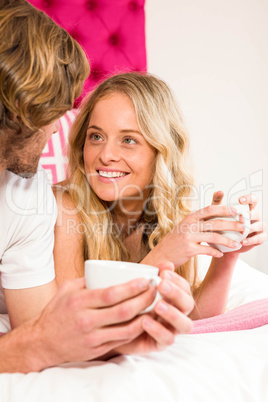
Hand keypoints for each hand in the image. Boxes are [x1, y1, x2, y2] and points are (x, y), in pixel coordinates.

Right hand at [32, 277, 158, 368]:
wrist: (42, 342)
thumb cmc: (57, 311)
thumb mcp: (67, 289)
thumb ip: (88, 280)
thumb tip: (110, 270)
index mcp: (80, 302)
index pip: (111, 294)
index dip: (132, 287)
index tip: (146, 280)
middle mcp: (87, 320)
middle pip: (123, 311)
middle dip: (144, 299)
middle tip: (156, 290)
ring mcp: (92, 337)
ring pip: (127, 329)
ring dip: (145, 317)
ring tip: (156, 306)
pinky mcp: (96, 350)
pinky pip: (122, 340)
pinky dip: (136, 331)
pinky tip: (145, 321)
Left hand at [112, 262, 193, 355]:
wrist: (112, 327)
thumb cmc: (129, 301)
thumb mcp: (139, 287)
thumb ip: (153, 275)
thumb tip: (168, 263)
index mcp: (174, 298)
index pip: (185, 287)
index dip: (177, 280)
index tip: (163, 273)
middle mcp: (177, 314)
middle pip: (188, 305)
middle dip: (176, 294)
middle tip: (161, 285)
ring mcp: (170, 329)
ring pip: (185, 325)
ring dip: (173, 314)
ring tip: (157, 305)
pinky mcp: (160, 344)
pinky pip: (167, 340)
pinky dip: (158, 330)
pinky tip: (145, 321)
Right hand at [143, 204, 244, 267]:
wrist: (161, 255)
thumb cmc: (175, 241)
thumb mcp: (184, 227)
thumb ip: (197, 222)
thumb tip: (215, 217)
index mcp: (189, 218)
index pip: (209, 209)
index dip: (224, 209)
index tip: (236, 210)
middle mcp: (189, 225)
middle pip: (215, 222)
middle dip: (231, 224)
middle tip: (243, 227)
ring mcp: (188, 237)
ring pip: (213, 236)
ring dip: (228, 240)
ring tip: (236, 244)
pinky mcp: (189, 250)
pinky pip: (207, 250)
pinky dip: (216, 252)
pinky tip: (221, 254)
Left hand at [212, 191, 266, 255]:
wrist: (222, 242)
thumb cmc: (222, 223)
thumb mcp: (217, 212)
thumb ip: (218, 202)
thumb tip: (219, 192)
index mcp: (247, 208)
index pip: (253, 199)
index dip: (249, 198)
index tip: (240, 200)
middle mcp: (255, 216)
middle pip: (257, 213)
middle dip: (250, 214)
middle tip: (241, 217)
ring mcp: (258, 227)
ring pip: (260, 225)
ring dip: (251, 228)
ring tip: (242, 231)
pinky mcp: (259, 238)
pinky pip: (259, 238)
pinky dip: (251, 240)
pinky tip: (242, 241)